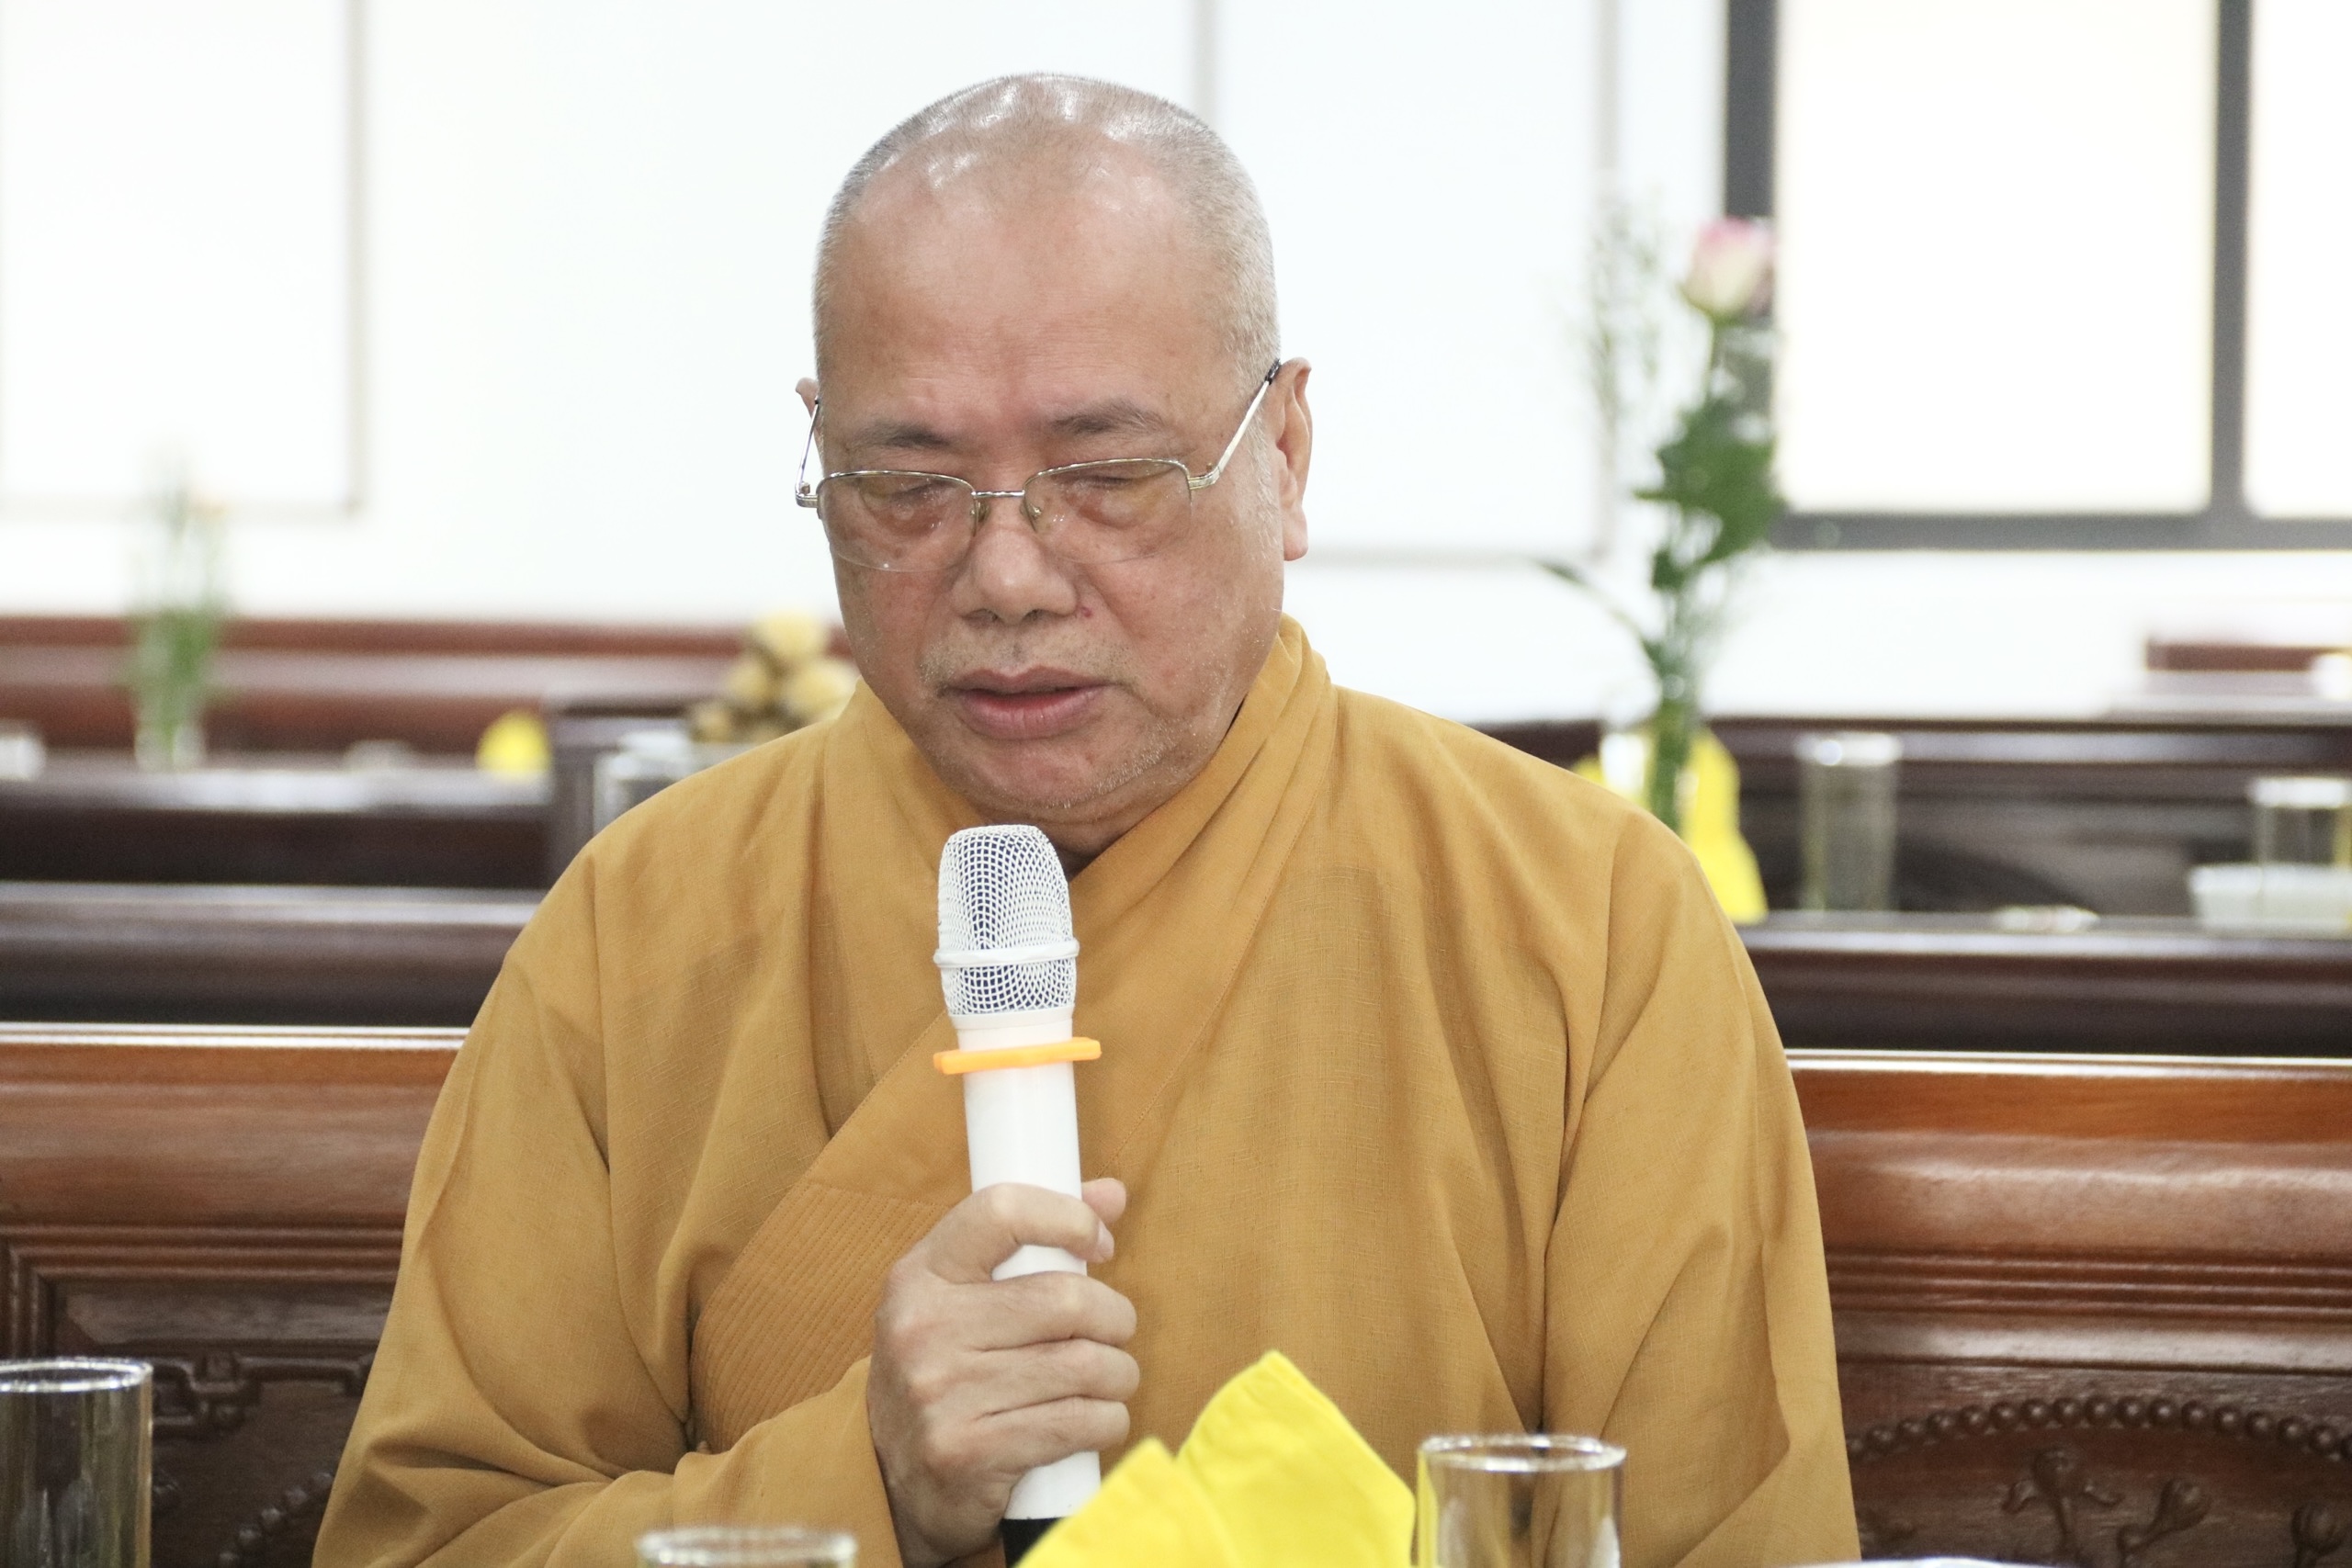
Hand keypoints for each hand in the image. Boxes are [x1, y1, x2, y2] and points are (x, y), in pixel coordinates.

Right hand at [868, 1179, 1135, 1567]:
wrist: (896, 1480)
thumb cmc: (947, 1372)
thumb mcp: (965, 1298)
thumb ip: (1031, 1241)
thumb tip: (1111, 1195)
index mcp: (920, 1276)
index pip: (1000, 1213)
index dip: (1067, 1217)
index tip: (1099, 1243)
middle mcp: (922, 1329)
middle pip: (1064, 1300)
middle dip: (1114, 1316)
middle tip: (1116, 1330)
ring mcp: (940, 1394)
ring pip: (1082, 1366)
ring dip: (1118, 1374)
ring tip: (1112, 1378)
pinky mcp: (967, 1453)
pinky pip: (1076, 1423)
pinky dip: (1107, 1420)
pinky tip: (1098, 1419)